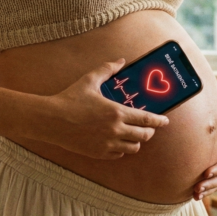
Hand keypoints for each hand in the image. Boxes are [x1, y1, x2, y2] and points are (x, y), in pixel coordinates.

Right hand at [45, 58, 169, 159]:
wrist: (51, 120)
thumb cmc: (70, 99)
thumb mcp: (89, 81)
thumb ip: (107, 70)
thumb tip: (120, 61)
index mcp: (117, 112)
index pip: (146, 119)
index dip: (159, 121)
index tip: (165, 121)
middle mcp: (115, 130)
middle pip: (143, 136)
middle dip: (149, 131)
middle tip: (148, 127)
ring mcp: (107, 144)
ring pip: (132, 147)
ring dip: (136, 141)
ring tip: (133, 135)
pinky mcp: (98, 153)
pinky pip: (118, 155)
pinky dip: (122, 149)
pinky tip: (118, 142)